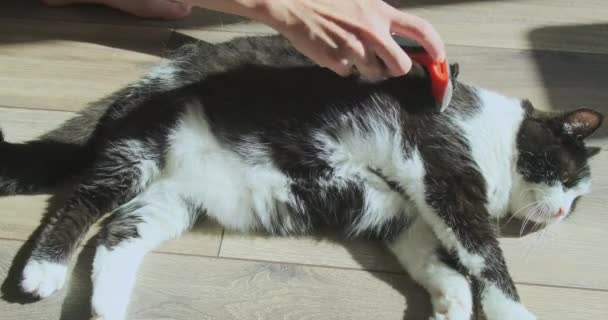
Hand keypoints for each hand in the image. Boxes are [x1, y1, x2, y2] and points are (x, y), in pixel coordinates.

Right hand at [259, 0, 444, 80]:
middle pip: (400, 65)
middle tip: (384, 64)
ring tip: (349, 50)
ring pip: (373, 73)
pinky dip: (341, 66)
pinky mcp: (337, 61)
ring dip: (365, 68)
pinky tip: (331, 50)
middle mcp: (371, 31)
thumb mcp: (359, 1)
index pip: (419, 29)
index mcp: (379, 12)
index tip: (439, 58)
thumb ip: (377, 17)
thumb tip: (393, 39)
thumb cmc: (324, 1)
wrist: (292, 4)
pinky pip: (348, 73)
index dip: (435, 46)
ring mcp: (354, 48)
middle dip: (395, 69)